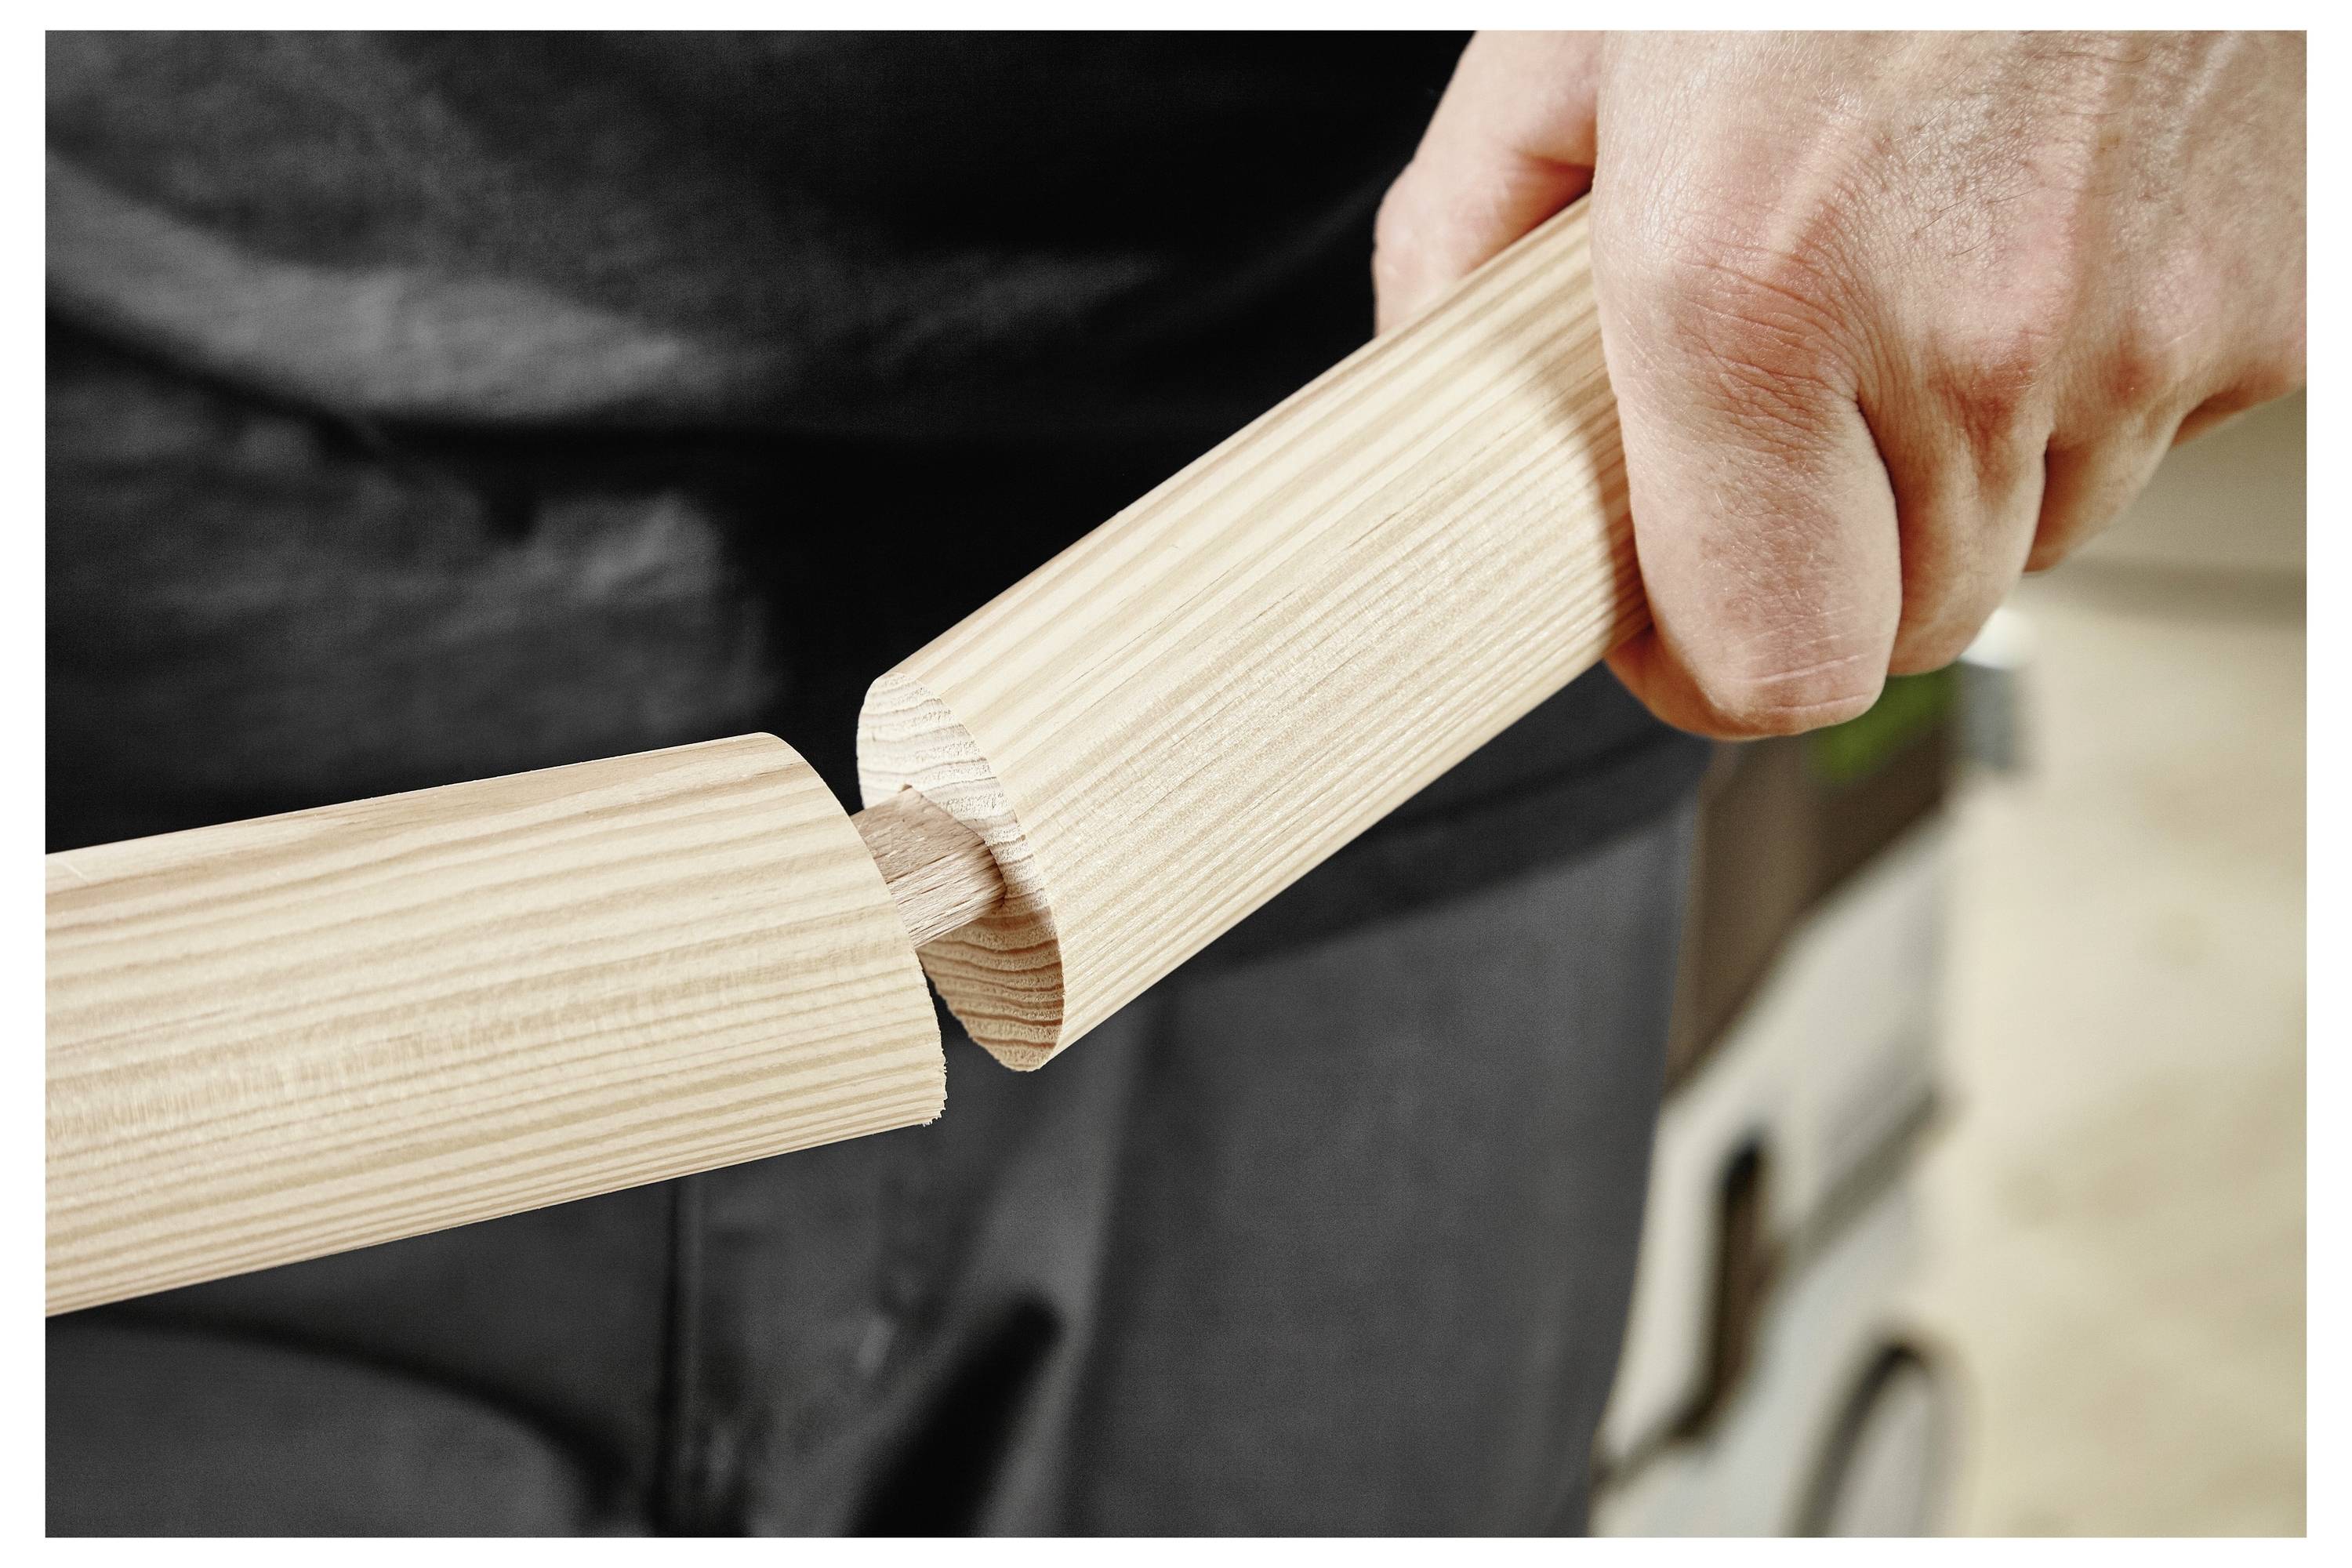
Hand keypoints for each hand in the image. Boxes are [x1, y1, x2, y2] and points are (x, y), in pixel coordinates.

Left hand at [1374, 32, 2304, 736]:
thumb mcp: (1578, 29)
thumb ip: (1469, 231)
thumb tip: (1434, 379)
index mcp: (1744, 289)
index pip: (1764, 670)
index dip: (1702, 667)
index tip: (1668, 615)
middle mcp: (1965, 338)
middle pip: (1902, 628)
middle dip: (1823, 564)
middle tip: (1781, 429)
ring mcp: (2147, 328)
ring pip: (2027, 540)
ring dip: (1954, 469)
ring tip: (1915, 281)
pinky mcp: (2282, 304)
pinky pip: (2151, 434)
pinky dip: (2088, 378)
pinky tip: (2041, 230)